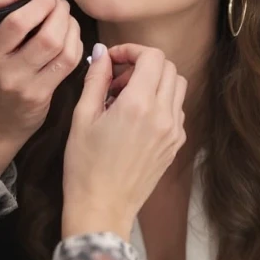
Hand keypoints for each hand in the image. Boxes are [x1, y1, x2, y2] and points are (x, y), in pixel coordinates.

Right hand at [0, 0, 82, 172]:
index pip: (17, 22)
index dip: (39, 4)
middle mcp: (6, 71)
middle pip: (47, 36)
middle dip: (60, 13)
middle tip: (59, 5)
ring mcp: (28, 85)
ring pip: (63, 50)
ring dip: (71, 27)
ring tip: (66, 18)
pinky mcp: (45, 94)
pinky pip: (70, 63)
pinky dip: (76, 43)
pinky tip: (71, 37)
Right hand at [61, 44, 186, 241]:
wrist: (102, 209)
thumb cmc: (85, 166)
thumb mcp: (82, 118)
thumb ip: (96, 80)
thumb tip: (102, 54)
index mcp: (138, 105)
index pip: (152, 56)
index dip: (131, 50)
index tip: (113, 59)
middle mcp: (163, 115)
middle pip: (168, 67)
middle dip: (142, 64)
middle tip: (117, 80)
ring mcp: (174, 131)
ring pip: (177, 86)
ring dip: (154, 81)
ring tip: (126, 97)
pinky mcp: (176, 145)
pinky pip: (176, 109)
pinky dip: (160, 102)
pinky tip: (136, 117)